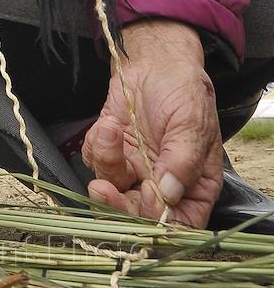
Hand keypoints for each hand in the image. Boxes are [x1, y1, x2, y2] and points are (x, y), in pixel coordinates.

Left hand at [82, 19, 221, 226]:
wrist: (155, 63)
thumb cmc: (183, 92)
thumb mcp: (192, 124)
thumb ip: (181, 161)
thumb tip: (167, 195)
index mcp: (193, 186)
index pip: (178, 224)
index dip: (158, 222)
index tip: (143, 203)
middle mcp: (162, 184)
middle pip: (136, 214)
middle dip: (116, 204)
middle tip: (102, 188)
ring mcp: (134, 169)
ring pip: (110, 188)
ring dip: (106, 161)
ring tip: (110, 128)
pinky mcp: (110, 151)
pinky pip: (94, 161)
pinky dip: (97, 143)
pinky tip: (109, 121)